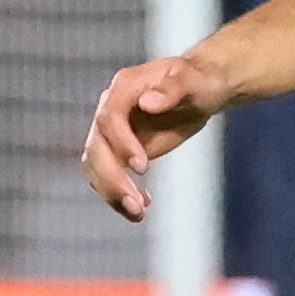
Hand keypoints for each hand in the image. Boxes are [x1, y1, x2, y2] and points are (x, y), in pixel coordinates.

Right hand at [81, 55, 229, 221]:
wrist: (198, 91)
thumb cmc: (197, 81)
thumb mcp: (192, 81)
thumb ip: (171, 89)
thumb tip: (148, 104)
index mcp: (124, 88)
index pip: (109, 118)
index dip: (121, 143)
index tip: (143, 168)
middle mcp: (110, 111)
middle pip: (96, 148)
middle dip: (113, 178)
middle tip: (137, 205)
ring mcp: (112, 134)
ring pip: (96, 168)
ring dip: (112, 193)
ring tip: (138, 214)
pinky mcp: (119, 153)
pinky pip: (109, 177)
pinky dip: (120, 195)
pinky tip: (143, 207)